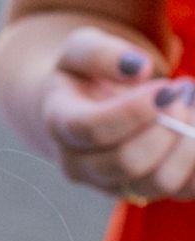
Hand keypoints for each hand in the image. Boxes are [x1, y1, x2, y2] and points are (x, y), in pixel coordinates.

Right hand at [37, 26, 194, 201]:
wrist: (79, 109)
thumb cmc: (83, 76)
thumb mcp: (81, 47)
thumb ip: (101, 53)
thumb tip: (138, 68)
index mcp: (60, 123)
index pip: (91, 130)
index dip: (133, 111)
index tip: (165, 86)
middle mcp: (79, 163)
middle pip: (126, 162)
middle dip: (165, 126)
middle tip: (179, 93)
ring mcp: (111, 184)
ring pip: (157, 182)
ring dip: (187, 143)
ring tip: (189, 107)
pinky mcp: (144, 192)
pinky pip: (184, 190)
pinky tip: (193, 128)